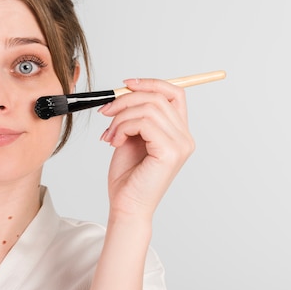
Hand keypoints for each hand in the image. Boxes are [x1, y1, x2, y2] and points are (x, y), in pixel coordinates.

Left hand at [99, 78, 194, 220]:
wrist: (126, 206)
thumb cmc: (128, 177)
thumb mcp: (131, 137)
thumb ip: (136, 115)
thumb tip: (125, 90)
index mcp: (179, 133)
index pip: (174, 93)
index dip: (150, 83)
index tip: (125, 84)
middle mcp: (185, 137)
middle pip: (158, 97)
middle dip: (126, 100)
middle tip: (105, 112)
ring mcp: (180, 145)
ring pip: (148, 108)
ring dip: (121, 117)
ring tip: (110, 134)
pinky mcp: (170, 152)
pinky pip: (144, 122)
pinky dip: (123, 127)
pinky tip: (115, 142)